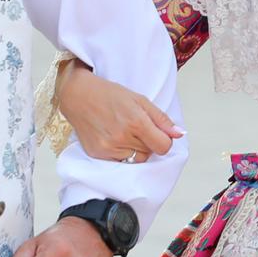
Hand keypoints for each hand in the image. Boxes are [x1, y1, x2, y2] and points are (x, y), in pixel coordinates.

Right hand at [57, 59, 182, 162]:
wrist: (78, 96)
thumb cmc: (110, 94)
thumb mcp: (140, 100)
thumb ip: (161, 119)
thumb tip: (179, 134)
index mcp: (136, 122)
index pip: (163, 146)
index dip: (164, 140)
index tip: (158, 133)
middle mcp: (122, 137)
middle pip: (150, 153)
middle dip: (148, 142)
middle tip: (137, 128)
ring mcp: (108, 148)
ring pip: (137, 160)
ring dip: (136, 150)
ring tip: (125, 133)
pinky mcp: (98, 154)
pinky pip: (120, 162)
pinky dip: (122, 154)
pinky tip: (114, 138)